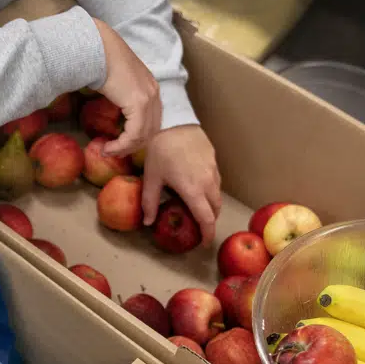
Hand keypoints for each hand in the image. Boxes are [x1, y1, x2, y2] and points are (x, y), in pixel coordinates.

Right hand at [93, 19, 161, 156]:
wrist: (99, 48)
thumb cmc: (102, 60)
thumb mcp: (117, 81)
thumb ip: (122, 93)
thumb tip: (113, 104)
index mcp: (151, 88)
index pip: (152, 120)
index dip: (138, 136)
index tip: (120, 144)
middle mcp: (154, 93)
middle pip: (151, 131)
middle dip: (133, 145)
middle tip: (114, 152)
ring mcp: (149, 98)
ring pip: (143, 135)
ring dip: (125, 148)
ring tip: (107, 150)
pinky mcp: (139, 104)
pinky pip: (134, 134)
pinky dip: (121, 145)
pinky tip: (107, 147)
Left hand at [140, 125, 222, 243]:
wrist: (174, 121)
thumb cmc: (160, 150)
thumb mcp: (152, 177)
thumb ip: (150, 202)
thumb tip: (147, 223)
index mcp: (193, 190)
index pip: (206, 219)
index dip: (208, 233)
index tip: (204, 242)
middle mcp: (208, 182)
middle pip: (215, 208)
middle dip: (210, 220)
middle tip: (200, 226)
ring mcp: (213, 169)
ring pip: (217, 194)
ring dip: (211, 205)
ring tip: (198, 207)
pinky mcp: (214, 159)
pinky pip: (216, 180)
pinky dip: (210, 190)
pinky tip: (197, 186)